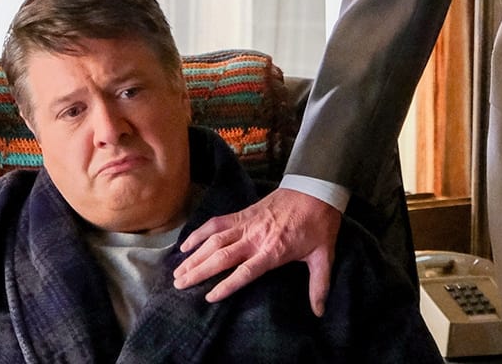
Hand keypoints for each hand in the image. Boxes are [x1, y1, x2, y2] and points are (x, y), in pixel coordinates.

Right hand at [173, 187, 342, 314]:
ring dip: (194, 256)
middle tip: (179, 285)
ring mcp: (246, 223)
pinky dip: (199, 233)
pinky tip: (186, 245)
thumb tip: (319, 312)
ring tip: (178, 271)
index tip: (208, 297)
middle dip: (198, 272)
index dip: (226, 285)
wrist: (315, 189)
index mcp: (273, 251)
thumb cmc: (319, 224)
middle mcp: (255, 238)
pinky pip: (216, 223)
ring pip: (213, 240)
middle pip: (221, 256)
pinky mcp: (243, 213)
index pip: (244, 272)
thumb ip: (319, 285)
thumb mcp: (323, 256)